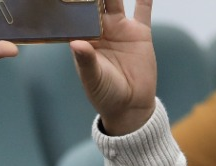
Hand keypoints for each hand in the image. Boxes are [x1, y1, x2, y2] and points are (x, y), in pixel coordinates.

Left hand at [70, 0, 157, 135]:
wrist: (131, 105)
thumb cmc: (105, 95)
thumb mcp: (94, 79)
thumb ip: (86, 61)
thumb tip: (76, 43)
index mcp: (83, 40)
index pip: (75, 16)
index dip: (72, 2)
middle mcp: (100, 31)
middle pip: (94, 3)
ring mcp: (119, 29)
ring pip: (115, 0)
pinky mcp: (139, 32)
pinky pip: (143, 9)